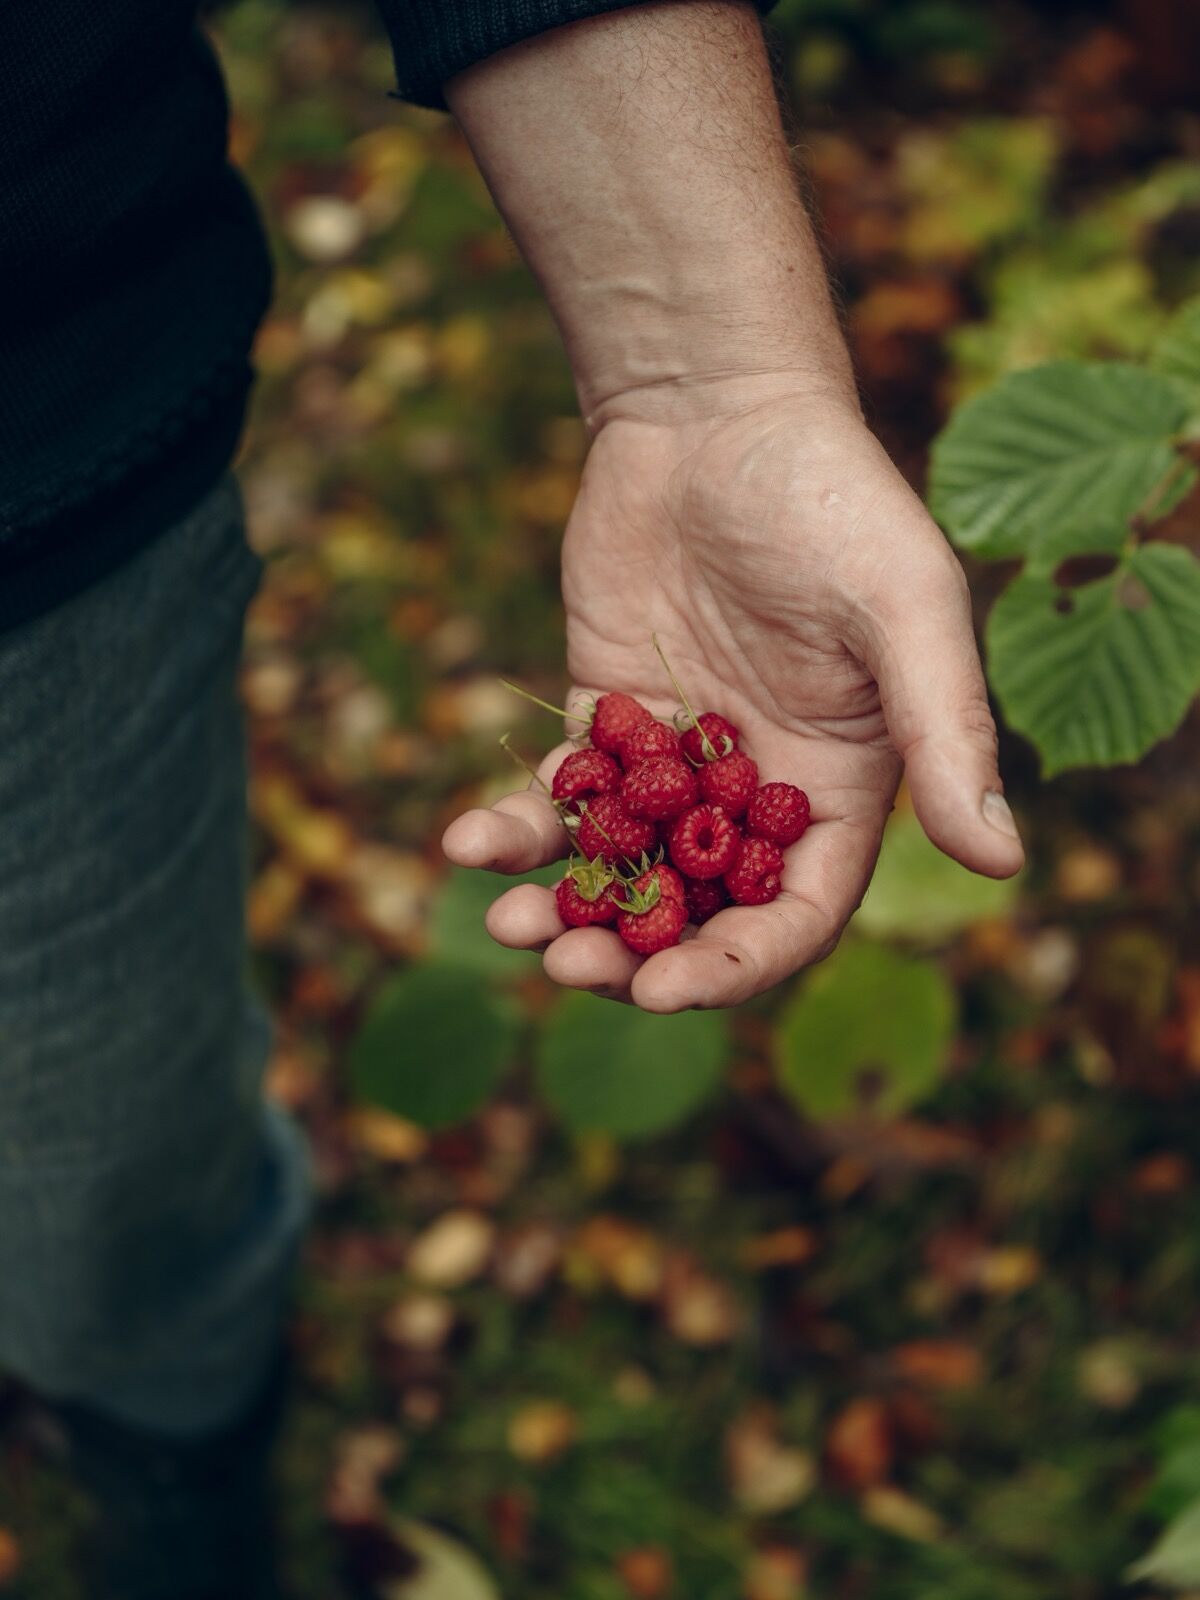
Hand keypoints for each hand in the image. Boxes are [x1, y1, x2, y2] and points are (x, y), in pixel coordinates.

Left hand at [443, 385, 1023, 1011]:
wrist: (713, 410)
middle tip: (565, 964)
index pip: (796, 913)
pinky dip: (517, 826)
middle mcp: (761, 789)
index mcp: (845, 787)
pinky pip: (561, 795)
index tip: (663, 990)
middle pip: (698, 910)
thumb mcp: (904, 609)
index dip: (737, 964)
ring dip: (563, 907)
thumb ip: (946, 732)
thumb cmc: (830, 499)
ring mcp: (679, 760)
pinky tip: (467, 841)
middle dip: (633, 952)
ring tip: (505, 921)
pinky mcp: (607, 717)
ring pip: (621, 867)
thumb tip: (1004, 861)